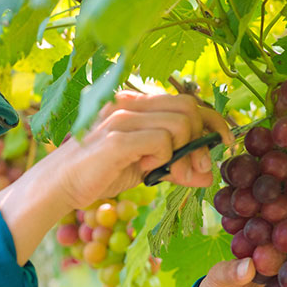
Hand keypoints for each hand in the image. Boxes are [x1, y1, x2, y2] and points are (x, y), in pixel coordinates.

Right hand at [48, 89, 232, 207]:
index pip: (188, 101)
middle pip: (188, 108)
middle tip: (192, 169)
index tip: (225, 142)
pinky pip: (161, 142)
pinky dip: (163, 159)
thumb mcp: (148, 168)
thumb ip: (177, 166)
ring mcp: (121, 118)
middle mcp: (130, 103)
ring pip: (179, 124)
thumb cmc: (102, 172)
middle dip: (200, 140)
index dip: (213, 120)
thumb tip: (208, 174)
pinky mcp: (116, 138)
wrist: (61, 185)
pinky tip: (145, 169)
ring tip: (162, 171)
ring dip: (181, 154)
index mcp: (137, 104)